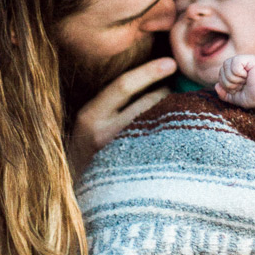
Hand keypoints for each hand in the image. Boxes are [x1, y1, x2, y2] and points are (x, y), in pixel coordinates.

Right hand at [68, 56, 176, 176]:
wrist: (81, 192)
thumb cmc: (91, 147)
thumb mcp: (92, 120)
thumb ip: (112, 100)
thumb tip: (152, 72)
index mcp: (90, 117)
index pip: (123, 86)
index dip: (149, 71)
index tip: (171, 62)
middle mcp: (104, 136)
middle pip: (149, 103)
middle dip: (166, 93)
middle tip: (171, 93)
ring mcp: (122, 155)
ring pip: (160, 122)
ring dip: (172, 112)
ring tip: (169, 116)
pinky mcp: (139, 172)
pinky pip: (165, 143)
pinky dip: (173, 133)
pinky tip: (174, 134)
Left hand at [215, 54, 254, 109]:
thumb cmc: (253, 96)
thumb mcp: (235, 98)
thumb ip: (224, 94)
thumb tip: (216, 86)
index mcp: (233, 70)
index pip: (220, 74)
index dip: (226, 84)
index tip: (238, 89)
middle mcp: (238, 63)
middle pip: (221, 69)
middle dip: (229, 83)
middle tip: (242, 85)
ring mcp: (244, 59)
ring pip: (226, 65)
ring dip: (234, 79)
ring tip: (245, 81)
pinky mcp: (250, 58)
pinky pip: (235, 63)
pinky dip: (239, 73)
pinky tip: (247, 76)